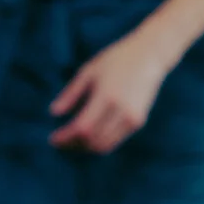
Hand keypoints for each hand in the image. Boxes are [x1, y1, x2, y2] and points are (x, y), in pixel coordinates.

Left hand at [49, 28, 174, 152]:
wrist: (150, 56)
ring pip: (105, 145)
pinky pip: (115, 140)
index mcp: (107, 96)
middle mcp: (121, 111)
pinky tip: (90, 134)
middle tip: (61, 141)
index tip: (53, 139)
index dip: (66, 137)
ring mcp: (132, 118)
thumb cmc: (116, 59)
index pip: (83, 127)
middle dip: (74, 145)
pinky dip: (100, 141)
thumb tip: (53, 113)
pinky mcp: (139, 121)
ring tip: (73, 140)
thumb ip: (71, 93)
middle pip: (93, 141)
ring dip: (86, 147)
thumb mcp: (89, 71)